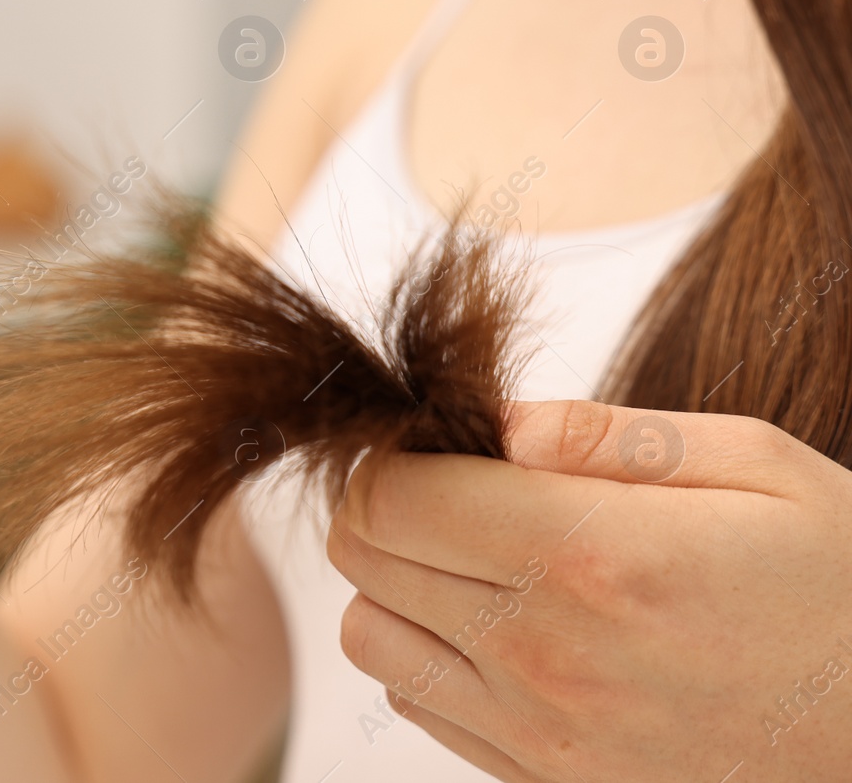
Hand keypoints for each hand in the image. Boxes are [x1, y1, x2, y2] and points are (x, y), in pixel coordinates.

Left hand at [326, 399, 851, 781]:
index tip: (441, 444)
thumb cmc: (844, 591)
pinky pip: (421, 705)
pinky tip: (505, 629)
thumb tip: (492, 421)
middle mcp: (545, 653)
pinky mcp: (548, 781)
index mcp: (589, 556)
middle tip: (455, 488)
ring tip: (475, 559)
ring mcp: (540, 732)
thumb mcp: (757, 468)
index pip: (390, 496)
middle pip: (364, 559)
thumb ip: (605, 436)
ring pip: (371, 638)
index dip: (395, 454)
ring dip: (398, 585)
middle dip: (387, 505)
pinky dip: (432, 657)